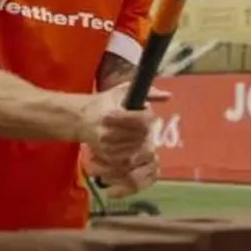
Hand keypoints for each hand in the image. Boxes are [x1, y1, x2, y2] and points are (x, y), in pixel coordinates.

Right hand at [77, 83, 169, 197]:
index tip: (149, 115)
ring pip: (136, 148)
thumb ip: (147, 93)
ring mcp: (106, 147)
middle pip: (140, 136)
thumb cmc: (105, 102)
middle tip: (144, 125)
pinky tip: (132, 144)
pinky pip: (127, 158)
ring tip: (137, 133)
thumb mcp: (122, 91)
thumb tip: (168, 96)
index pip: (140, 120)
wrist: (81, 118)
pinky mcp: (105, 156)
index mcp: (112, 115)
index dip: (148, 118)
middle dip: (146, 130)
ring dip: (141, 141)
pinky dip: (133, 152)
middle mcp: (107, 132)